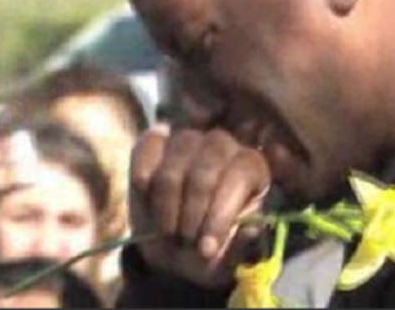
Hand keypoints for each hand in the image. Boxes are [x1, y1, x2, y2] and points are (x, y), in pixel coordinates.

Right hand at [129, 125, 271, 287]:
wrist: (174, 244)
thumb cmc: (209, 245)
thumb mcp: (229, 256)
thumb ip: (243, 245)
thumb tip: (251, 232)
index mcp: (251, 166)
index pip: (238, 176)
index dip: (220, 215)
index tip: (206, 249)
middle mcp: (222, 144)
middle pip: (204, 172)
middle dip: (191, 215)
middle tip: (185, 241)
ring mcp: (187, 139)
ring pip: (171, 171)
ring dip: (166, 209)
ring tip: (168, 231)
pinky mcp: (154, 140)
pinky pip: (144, 157)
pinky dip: (143, 187)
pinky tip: (149, 204)